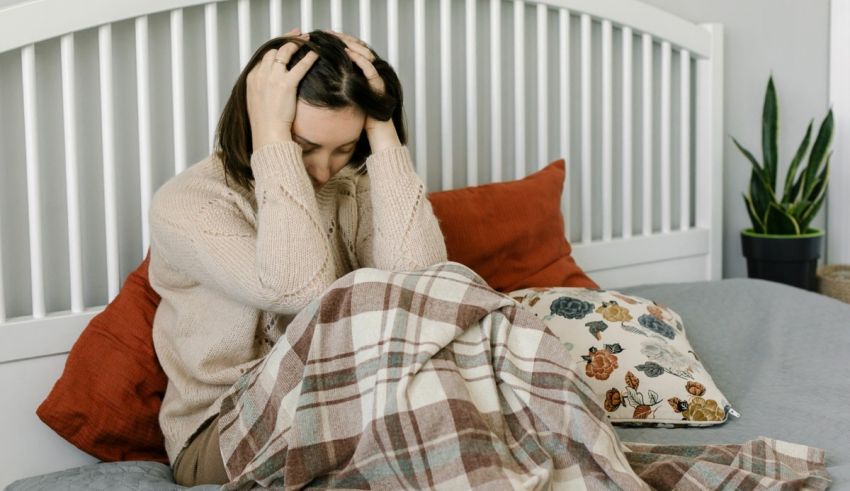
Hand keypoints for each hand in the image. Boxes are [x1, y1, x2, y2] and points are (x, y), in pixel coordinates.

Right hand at [247, 28, 318, 150]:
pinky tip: (317, 53)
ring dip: (297, 43)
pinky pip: (300, 66)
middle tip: (298, 35)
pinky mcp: (286, 84)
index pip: (264, 57)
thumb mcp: (256, 103)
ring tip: (307, 39)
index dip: (276, 49)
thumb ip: (261, 92)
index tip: (284, 45)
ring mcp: (272, 78)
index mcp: (252, 78)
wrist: (267, 133)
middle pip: (273, 50)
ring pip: (285, 52)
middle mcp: (260, 74)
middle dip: (286, 41)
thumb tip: (268, 92)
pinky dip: (309, 57)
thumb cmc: (263, 124)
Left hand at [325, 30, 400, 152]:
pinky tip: (347, 53)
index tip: (325, 37)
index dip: (340, 43)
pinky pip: (370, 68)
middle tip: (329, 33)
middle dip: (343, 39)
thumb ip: (338, 91)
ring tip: (336, 39)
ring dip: (350, 45)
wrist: (378, 137)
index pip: (353, 52)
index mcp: (364, 76)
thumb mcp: (346, 102)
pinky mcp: (379, 86)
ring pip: (365, 55)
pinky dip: (359, 59)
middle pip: (359, 49)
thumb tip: (320, 87)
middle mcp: (372, 74)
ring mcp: (377, 79)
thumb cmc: (363, 123)